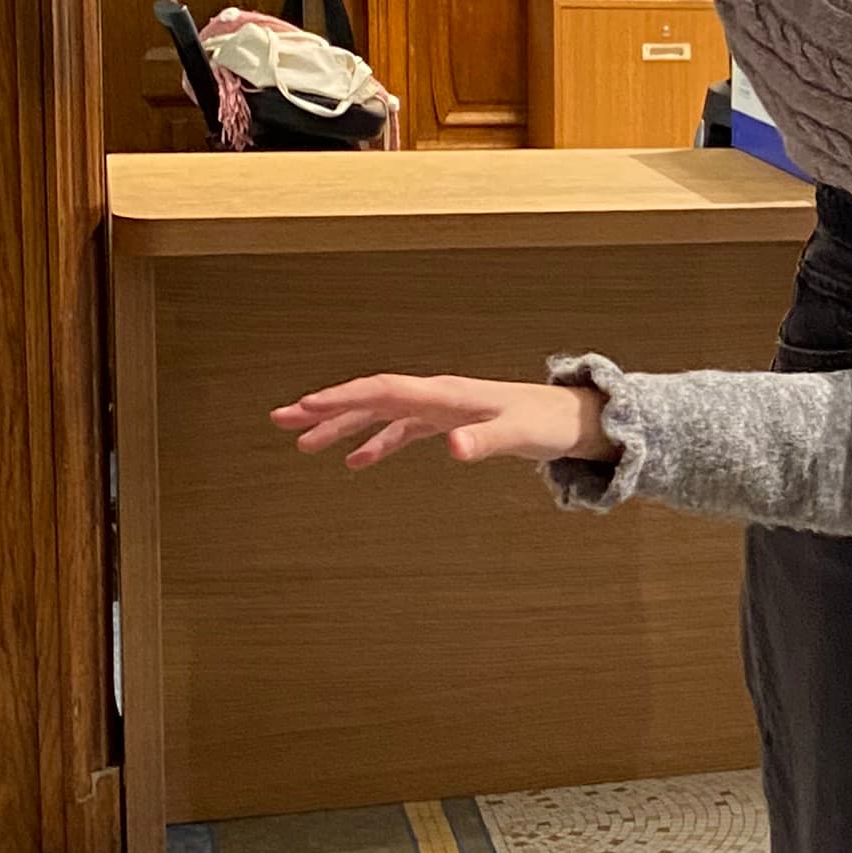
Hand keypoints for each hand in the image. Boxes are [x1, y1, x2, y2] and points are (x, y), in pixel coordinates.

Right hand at [273, 373, 607, 471]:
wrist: (571, 419)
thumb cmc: (546, 423)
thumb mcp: (517, 434)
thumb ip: (485, 441)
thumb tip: (453, 448)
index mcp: (445, 394)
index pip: (383, 391)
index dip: (342, 398)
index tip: (303, 408)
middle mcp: (436, 396)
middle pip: (370, 397)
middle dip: (325, 409)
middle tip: (280, 420)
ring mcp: (440, 409)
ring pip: (380, 413)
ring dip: (342, 426)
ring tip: (303, 444)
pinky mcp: (449, 423)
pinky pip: (401, 430)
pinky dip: (376, 443)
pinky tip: (357, 462)